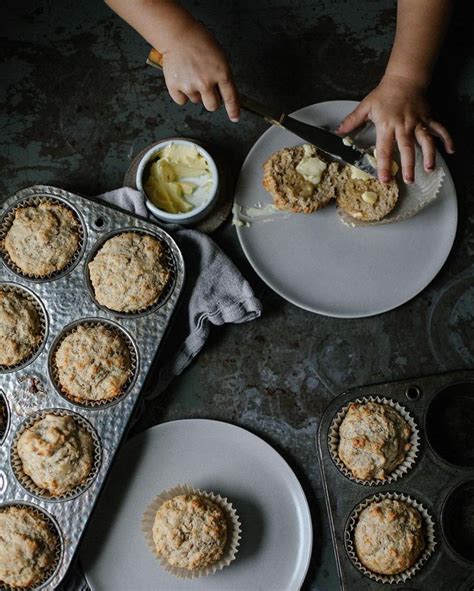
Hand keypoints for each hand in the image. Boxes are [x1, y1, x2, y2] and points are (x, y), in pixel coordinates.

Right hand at [162, 23, 239, 121]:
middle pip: (212, 106)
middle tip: (206, 88)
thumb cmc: (200, 42)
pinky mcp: (175, 87)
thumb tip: (224, 94)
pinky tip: (182, 78)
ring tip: (191, 74)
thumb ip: (223, 76)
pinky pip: (182, 100)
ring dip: (195, 92)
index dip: (233, 110)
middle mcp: (206, 82)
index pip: (230, 97)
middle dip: (212, 101)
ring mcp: (190, 86)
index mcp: (221, 73)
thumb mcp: (220, 57)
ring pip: (196, 101)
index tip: (235, 118)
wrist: (178, 35)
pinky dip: (181, 93)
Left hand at [336, 74, 453, 183]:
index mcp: (387, 126)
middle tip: (409, 180)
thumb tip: (338, 132)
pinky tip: (450, 151)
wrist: (404, 78)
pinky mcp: (428, 118)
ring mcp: (418, 122)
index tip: (385, 179)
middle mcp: (404, 126)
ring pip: (426, 140)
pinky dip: (447, 139)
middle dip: (409, 165)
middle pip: (407, 148)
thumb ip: (352, 121)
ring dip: (429, 155)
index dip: (384, 166)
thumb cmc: (384, 94)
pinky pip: (439, 129)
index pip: (385, 149)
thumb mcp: (365, 107)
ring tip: (430, 168)